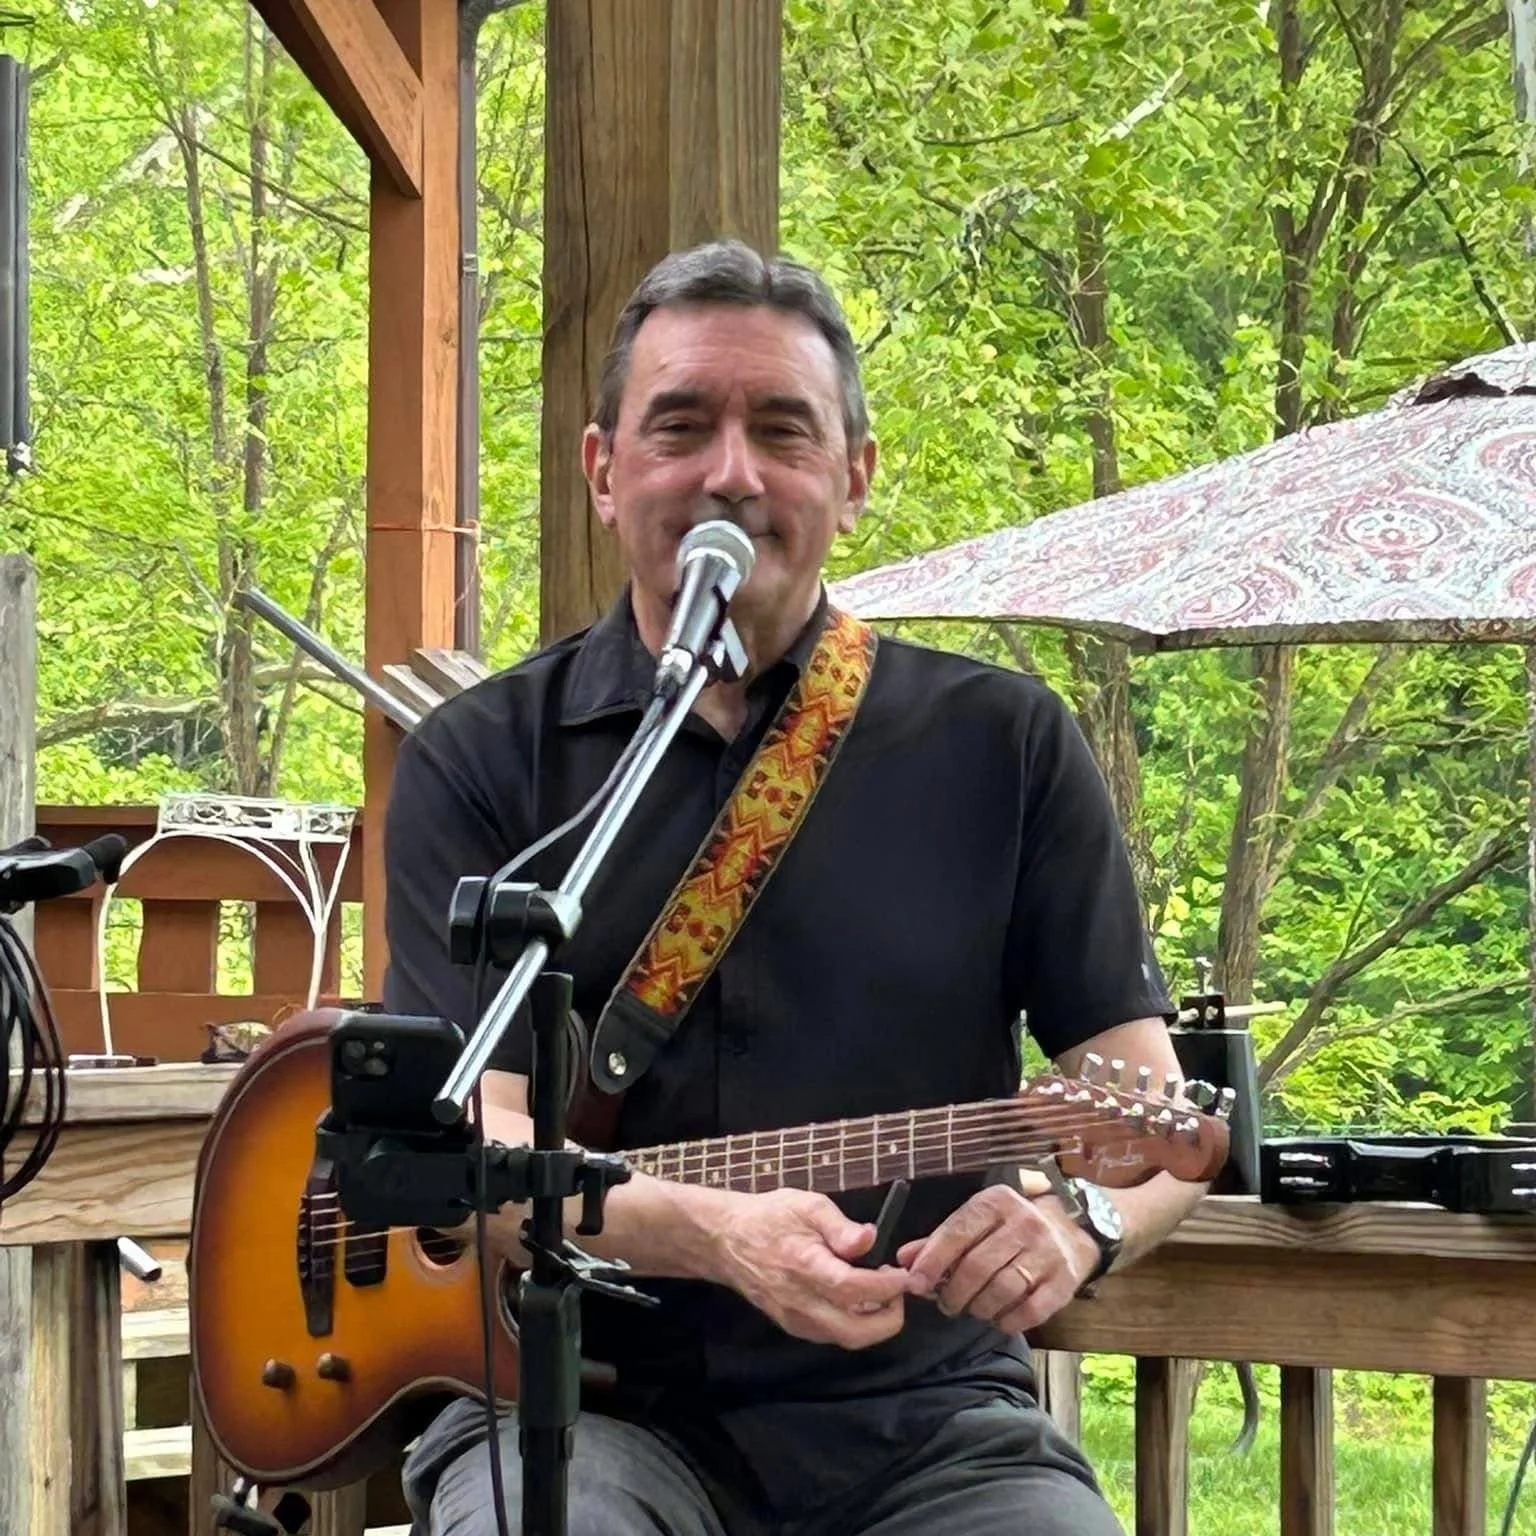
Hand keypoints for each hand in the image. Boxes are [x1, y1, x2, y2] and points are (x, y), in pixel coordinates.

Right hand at [712, 1188, 915, 1348]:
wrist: (727, 1240)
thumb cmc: (771, 1217)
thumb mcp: (807, 1205)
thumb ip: (840, 1225)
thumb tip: (871, 1239)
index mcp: (805, 1266)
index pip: (853, 1289)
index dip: (887, 1287)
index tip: (904, 1274)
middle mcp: (800, 1301)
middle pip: (855, 1332)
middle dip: (889, 1319)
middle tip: (898, 1290)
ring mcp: (795, 1319)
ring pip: (846, 1339)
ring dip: (873, 1323)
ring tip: (880, 1291)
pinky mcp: (792, 1326)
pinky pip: (831, 1335)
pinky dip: (854, 1324)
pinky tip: (858, 1299)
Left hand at [896, 1180, 1098, 1336]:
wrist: (1073, 1228)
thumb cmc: (1012, 1226)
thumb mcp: (978, 1221)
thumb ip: (940, 1240)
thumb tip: (905, 1259)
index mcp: (996, 1202)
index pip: (957, 1232)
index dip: (932, 1262)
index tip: (916, 1284)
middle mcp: (1024, 1223)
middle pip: (977, 1266)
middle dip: (954, 1292)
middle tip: (946, 1304)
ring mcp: (1047, 1252)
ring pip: (1002, 1289)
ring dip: (979, 1308)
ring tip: (972, 1309)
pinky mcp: (1064, 1281)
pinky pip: (1030, 1311)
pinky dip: (1008, 1321)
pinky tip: (999, 1319)